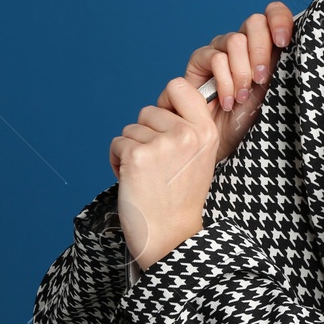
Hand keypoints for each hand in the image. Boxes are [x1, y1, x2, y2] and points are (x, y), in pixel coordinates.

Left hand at [109, 77, 218, 271]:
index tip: (165, 124)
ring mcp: (161, 144)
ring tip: (146, 175)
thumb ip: (188, 129)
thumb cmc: (181, 200)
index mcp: (206, 131)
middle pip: (148, 111)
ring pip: (130, 129)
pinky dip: (117, 161)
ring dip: (131, 150)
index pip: (179, 86)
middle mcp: (186, 134)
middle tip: (156, 164)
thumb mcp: (199, 157)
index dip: (165, 103)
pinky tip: (133, 181)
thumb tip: (163, 106)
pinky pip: (117, 144)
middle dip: (145, 134)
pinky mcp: (136, 157)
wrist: (172, 237)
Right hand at [162, 1, 295, 165]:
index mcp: (265, 45)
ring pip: (235, 40)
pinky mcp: (199, 61)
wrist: (222, 143)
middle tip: (262, 79)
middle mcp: (243, 44)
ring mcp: (220, 50)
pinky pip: (214, 57)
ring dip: (242, 72)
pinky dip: (224, 81)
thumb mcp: (275, 91)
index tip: (285, 42)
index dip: (279, 19)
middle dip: (261, 50)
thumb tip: (300, 42)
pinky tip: (228, 100)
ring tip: (243, 97)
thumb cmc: (251, 121)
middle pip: (254, 22)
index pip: (272, 14)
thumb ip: (283, 64)